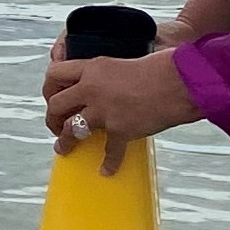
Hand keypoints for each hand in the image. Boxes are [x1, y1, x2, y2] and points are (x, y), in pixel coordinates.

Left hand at [43, 48, 202, 173]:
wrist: (179, 81)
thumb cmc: (160, 67)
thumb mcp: (125, 59)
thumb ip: (107, 72)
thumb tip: (102, 84)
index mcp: (92, 68)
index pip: (55, 73)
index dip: (49, 87)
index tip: (52, 96)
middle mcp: (91, 88)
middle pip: (56, 104)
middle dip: (51, 117)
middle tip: (55, 125)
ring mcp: (104, 111)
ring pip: (71, 130)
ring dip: (64, 142)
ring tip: (63, 149)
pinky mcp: (119, 129)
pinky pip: (109, 152)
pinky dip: (108, 164)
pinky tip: (106, 171)